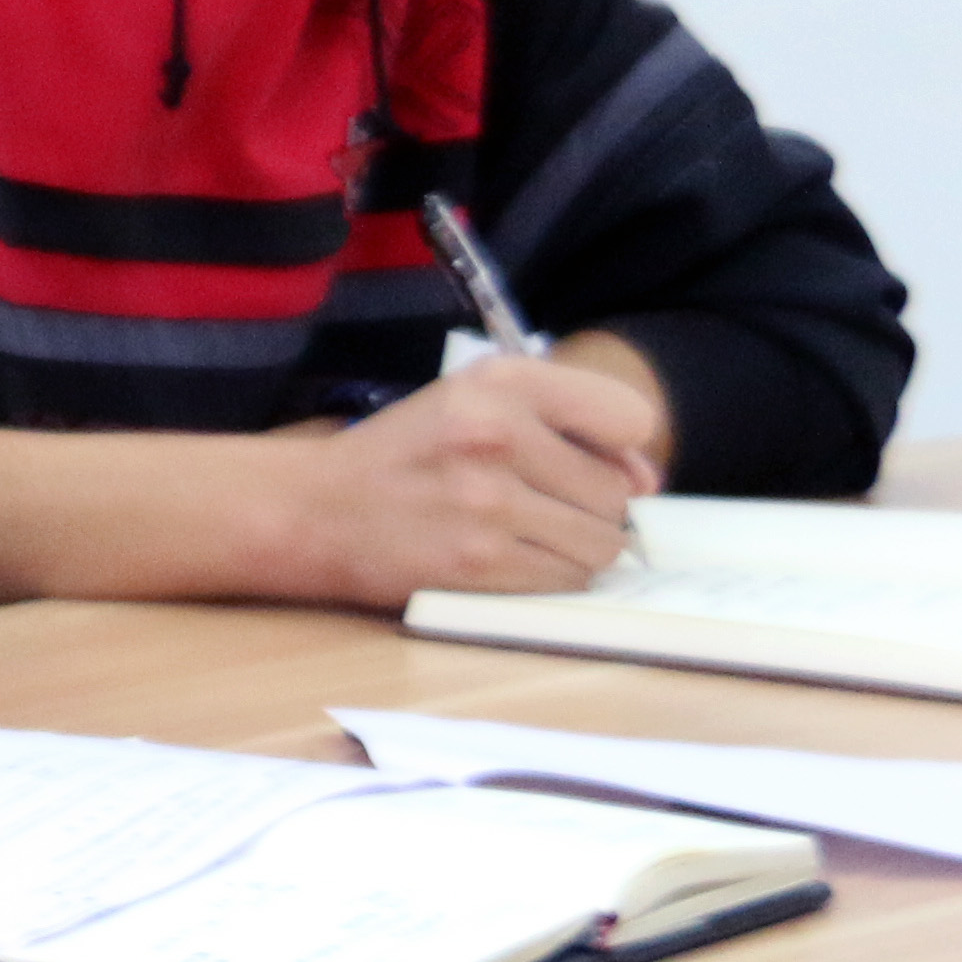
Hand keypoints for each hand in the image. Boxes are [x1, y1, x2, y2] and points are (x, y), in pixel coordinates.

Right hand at [288, 360, 664, 605]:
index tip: (591, 462)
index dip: (621, 449)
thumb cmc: (404, 454)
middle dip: (592, 507)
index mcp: (499, 382)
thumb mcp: (472, 402)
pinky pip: (566, 580)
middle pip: (616, 492)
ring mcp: (487, 502)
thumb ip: (566, 423)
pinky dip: (551, 576)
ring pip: (601, 543)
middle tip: (540, 504)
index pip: (628, 418)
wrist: (313, 510)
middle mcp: (496, 434)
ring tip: (526, 534)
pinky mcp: (479, 562)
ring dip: (577, 547)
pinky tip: (509, 559)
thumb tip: (647, 481)